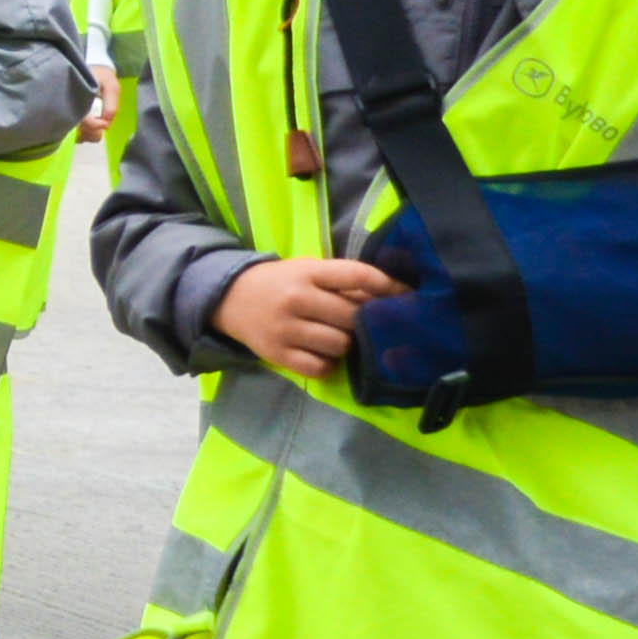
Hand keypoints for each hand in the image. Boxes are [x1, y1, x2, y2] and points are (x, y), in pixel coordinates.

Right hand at [219, 257, 384, 381]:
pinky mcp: (278, 354)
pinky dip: (328, 363)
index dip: (387, 286)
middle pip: (352, 316)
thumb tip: (389, 299)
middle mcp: (296, 299)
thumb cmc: (280, 283)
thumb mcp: (308, 271)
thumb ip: (342, 283)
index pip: (356, 275)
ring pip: (340, 345)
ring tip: (337, 337)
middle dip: (364, 321)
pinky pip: (321, 367)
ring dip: (346, 344)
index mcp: (307, 272)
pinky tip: (323, 353)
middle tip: (363, 322)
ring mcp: (285, 329)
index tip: (407, 295)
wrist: (229, 299)